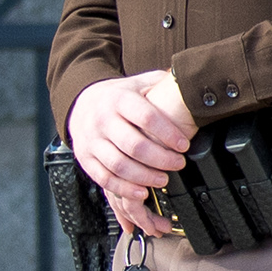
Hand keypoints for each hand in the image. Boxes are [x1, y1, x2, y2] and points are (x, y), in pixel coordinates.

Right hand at [67, 69, 194, 238]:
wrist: (80, 103)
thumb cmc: (118, 97)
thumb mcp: (138, 83)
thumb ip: (161, 82)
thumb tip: (191, 78)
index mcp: (119, 99)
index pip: (147, 117)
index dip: (168, 133)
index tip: (184, 145)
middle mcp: (103, 119)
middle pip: (133, 145)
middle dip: (160, 159)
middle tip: (178, 164)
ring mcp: (91, 140)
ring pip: (118, 164)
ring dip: (144, 176)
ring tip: (162, 179)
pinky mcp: (85, 158)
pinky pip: (104, 177)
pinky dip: (124, 188)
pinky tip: (141, 192)